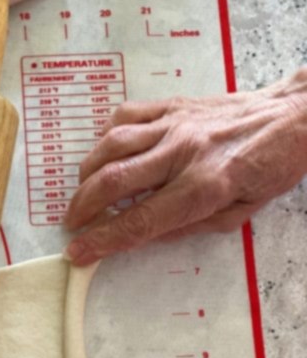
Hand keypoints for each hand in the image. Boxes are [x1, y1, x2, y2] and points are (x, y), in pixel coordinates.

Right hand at [64, 68, 306, 265]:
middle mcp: (183, 153)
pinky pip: (124, 116)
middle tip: (72, 223)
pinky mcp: (171, 104)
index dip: (101, 240)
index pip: (138, 221)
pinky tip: (105, 154)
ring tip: (83, 192)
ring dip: (87, 174)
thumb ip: (187, 226)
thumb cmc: (270, 168)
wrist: (294, 116)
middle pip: (113, 181)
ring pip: (111, 146)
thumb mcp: (237, 214)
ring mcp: (174, 125)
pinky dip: (105, 138)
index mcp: (204, 187)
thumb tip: (143, 234)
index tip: (77, 252)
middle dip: (82, 207)